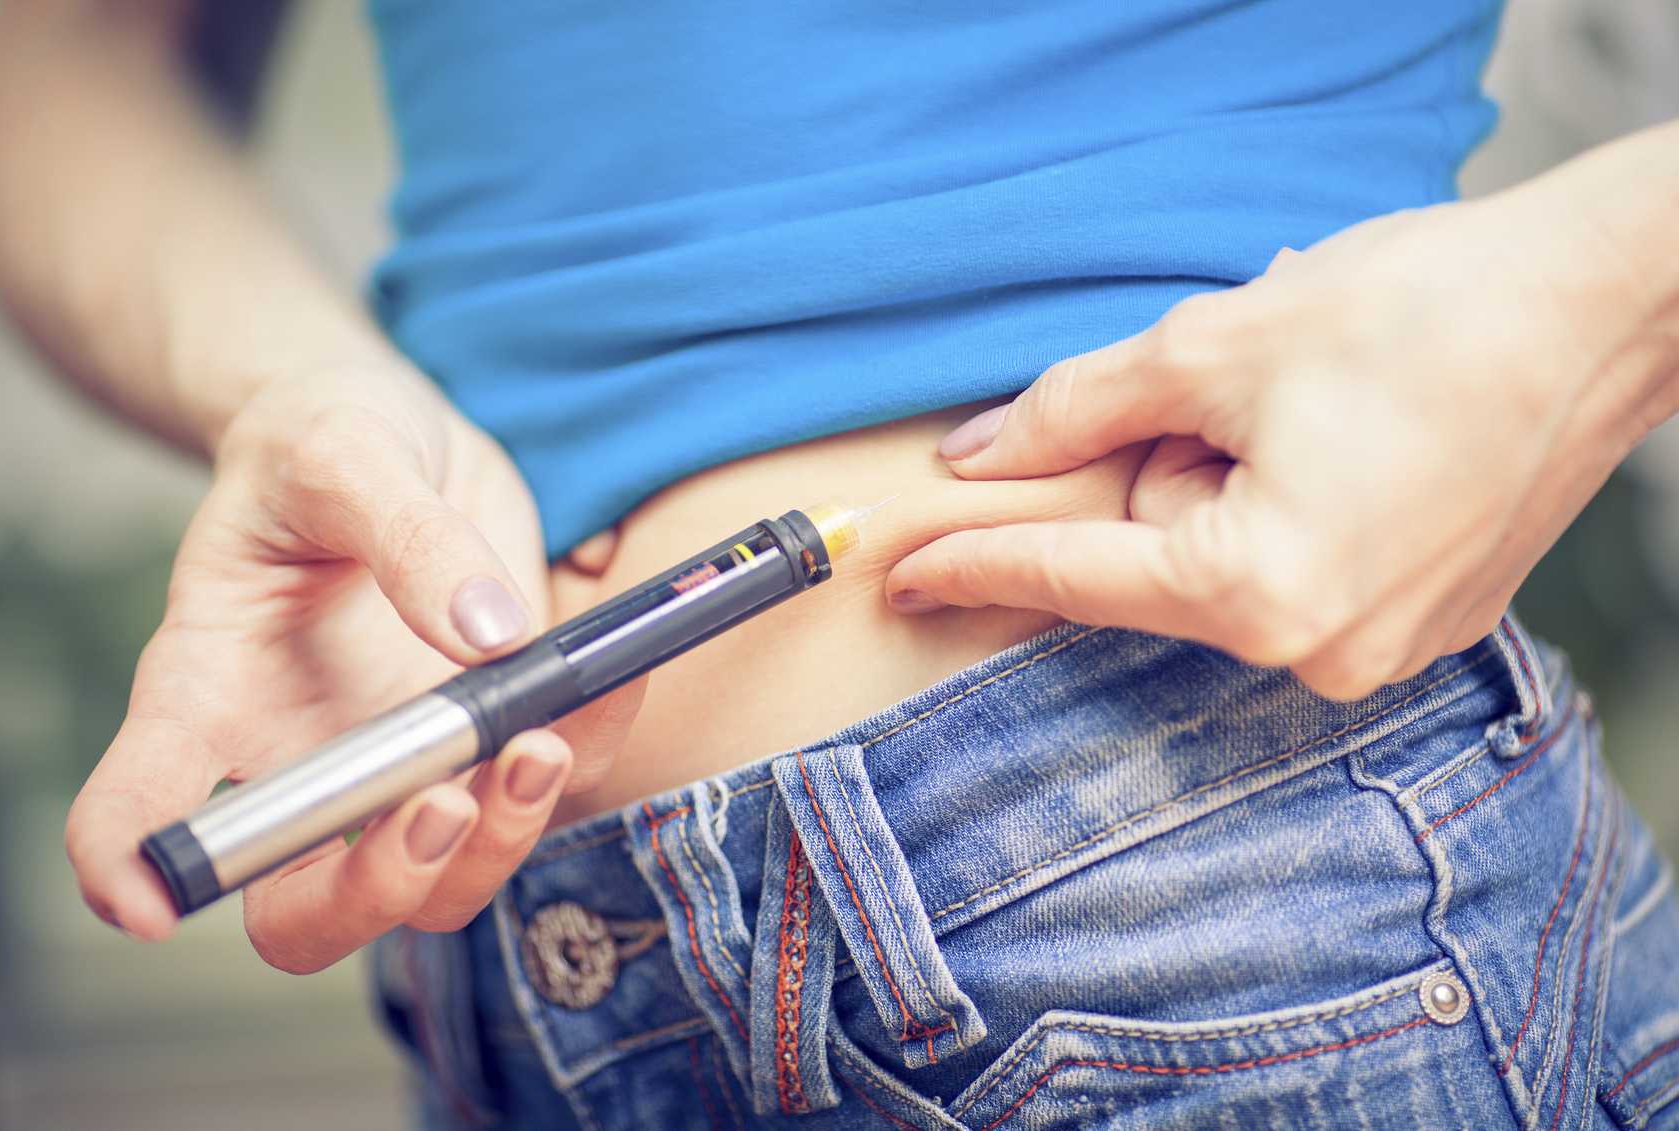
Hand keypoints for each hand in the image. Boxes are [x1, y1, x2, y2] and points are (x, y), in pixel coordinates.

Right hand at [66, 366, 642, 970]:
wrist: (399, 441)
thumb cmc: (325, 443)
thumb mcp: (344, 453)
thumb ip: (406, 535)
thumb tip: (490, 631)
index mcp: (209, 689)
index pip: (138, 799)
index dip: (129, 868)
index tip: (147, 904)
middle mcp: (298, 758)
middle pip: (300, 907)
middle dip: (373, 891)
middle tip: (443, 807)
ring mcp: (398, 769)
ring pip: (435, 884)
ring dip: (496, 846)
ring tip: (543, 745)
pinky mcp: (487, 743)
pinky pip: (541, 793)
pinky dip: (587, 756)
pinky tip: (609, 682)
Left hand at [887, 195, 1676, 699]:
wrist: (1607, 304)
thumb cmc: (1424, 313)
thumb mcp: (1214, 346)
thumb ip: (1073, 412)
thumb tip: (980, 457)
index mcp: (1263, 591)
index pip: (1077, 582)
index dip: (978, 566)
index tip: (903, 577)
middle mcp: (1322, 651)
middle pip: (1163, 560)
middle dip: (1166, 468)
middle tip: (1245, 387)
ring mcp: (1381, 650)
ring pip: (1228, 561)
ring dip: (1232, 478)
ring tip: (1319, 401)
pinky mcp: (1422, 624)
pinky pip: (1296, 568)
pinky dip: (1287, 502)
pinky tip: (1351, 434)